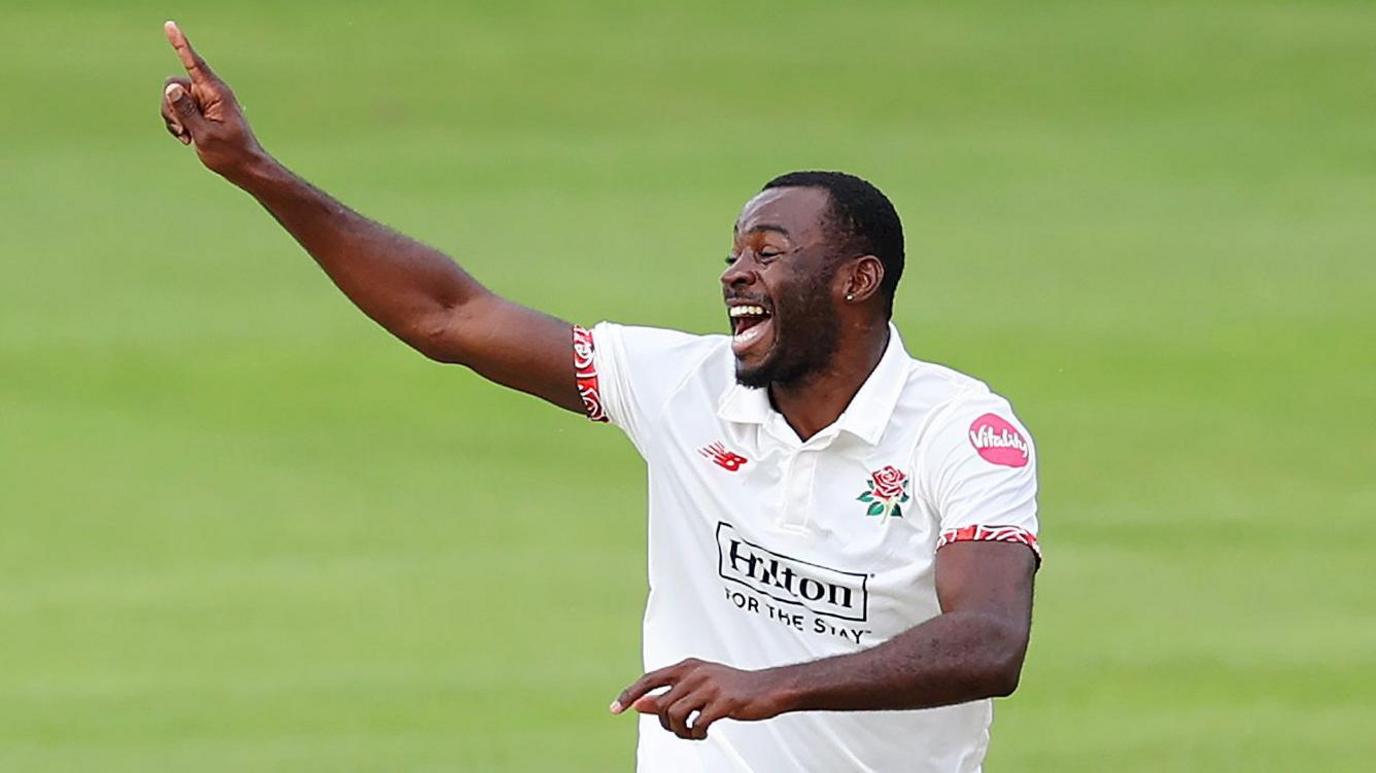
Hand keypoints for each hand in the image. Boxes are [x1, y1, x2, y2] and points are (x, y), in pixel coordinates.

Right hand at [159, 21, 265, 179]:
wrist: (245, 167)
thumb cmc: (230, 153)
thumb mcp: (205, 134)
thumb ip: (186, 111)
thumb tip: (171, 87)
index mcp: (216, 93)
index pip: (194, 63)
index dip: (180, 44)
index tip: (170, 25)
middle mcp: (210, 93)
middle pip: (174, 85)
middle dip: (171, 107)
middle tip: (183, 130)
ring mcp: (205, 102)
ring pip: (172, 99)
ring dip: (174, 119)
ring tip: (187, 137)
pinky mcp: (201, 112)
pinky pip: (178, 110)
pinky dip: (178, 124)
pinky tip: (188, 139)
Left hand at [611, 658, 793, 740]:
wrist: (767, 689)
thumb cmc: (731, 689)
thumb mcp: (696, 688)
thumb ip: (669, 695)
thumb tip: (639, 705)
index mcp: (687, 666)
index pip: (650, 679)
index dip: (630, 694)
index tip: (616, 708)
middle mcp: (695, 673)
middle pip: (661, 705)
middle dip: (665, 724)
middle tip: (681, 730)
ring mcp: (709, 685)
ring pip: (674, 715)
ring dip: (681, 732)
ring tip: (693, 733)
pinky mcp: (723, 701)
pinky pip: (697, 724)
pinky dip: (696, 734)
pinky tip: (704, 732)